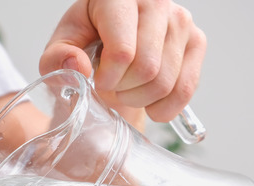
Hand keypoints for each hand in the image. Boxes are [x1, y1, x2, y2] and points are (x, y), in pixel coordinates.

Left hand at [40, 0, 206, 122]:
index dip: (108, 78)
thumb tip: (78, 66)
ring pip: (165, 82)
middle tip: (111, 86)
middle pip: (146, 69)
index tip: (98, 81)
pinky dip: (164, 107)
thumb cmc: (87, 41)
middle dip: (123, 90)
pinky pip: (185, 90)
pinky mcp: (196, 41)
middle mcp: (156, 1)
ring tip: (126, 90)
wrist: (114, 44)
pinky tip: (148, 102)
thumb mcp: (63, 47)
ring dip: (140, 99)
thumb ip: (57, 57)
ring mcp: (181, 21)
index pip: (123, 51)